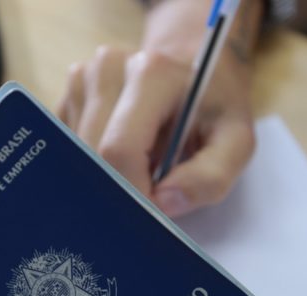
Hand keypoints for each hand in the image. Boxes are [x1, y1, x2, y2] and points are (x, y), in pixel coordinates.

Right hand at [56, 0, 262, 217]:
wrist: (194, 69)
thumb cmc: (215, 108)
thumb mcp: (236, 142)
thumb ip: (210, 177)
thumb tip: (164, 203)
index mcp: (152, 73)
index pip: (120, 150)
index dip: (132, 193)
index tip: (151, 216)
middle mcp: (109, 68)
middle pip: (93, 155)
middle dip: (118, 189)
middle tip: (147, 203)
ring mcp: (83, 78)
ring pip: (76, 156)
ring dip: (106, 177)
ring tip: (143, 170)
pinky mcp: (69, 95)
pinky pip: (70, 150)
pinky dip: (95, 166)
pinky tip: (123, 158)